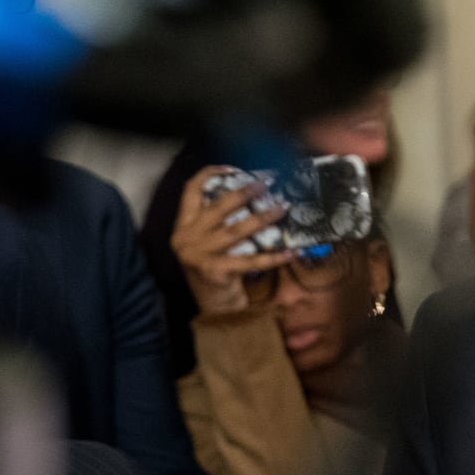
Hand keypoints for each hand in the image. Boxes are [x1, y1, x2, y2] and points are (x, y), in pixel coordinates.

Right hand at [170, 166, 293, 315]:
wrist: (213, 306)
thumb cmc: (216, 269)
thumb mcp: (208, 242)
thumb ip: (218, 221)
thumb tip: (251, 193)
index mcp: (184, 226)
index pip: (189, 190)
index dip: (209, 175)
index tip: (232, 168)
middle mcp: (187, 238)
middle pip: (218, 207)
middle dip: (244, 192)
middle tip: (266, 183)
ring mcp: (199, 255)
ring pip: (236, 230)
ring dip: (263, 217)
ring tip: (283, 207)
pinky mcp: (215, 271)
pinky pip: (250, 261)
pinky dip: (273, 256)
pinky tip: (291, 251)